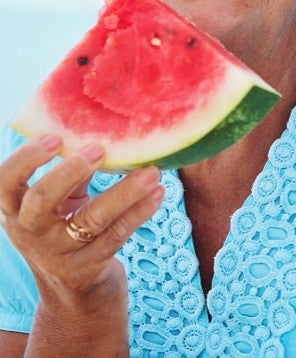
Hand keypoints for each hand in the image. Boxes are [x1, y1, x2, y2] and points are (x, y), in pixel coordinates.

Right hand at [0, 135, 163, 311]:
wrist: (76, 292)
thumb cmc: (69, 228)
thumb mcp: (59, 203)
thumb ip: (72, 172)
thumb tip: (106, 124)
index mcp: (16, 210)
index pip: (4, 183)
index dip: (24, 159)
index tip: (53, 137)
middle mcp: (30, 233)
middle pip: (40, 201)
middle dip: (69, 172)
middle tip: (99, 148)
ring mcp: (58, 254)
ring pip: (90, 220)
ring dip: (124, 192)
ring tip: (152, 171)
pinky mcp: (88, 268)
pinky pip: (116, 236)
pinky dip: (139, 212)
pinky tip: (159, 192)